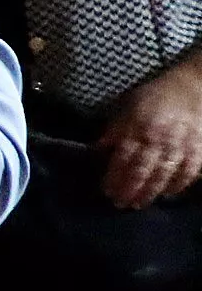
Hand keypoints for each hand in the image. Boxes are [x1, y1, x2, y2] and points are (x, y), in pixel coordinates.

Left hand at [99, 60, 201, 206]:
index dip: (114, 177)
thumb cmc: (155, 96)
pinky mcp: (199, 148)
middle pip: (143, 171)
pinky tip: (168, 193)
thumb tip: (98, 149)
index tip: (106, 191)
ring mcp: (182, 145)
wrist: (192, 86)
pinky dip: (179, 184)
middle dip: (130, 190)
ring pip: (165, 175)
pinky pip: (190, 171)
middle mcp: (160, 139)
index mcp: (139, 128)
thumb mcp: (128, 106)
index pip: (124, 159)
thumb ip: (115, 129)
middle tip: (121, 204)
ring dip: (151, 192)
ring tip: (139, 204)